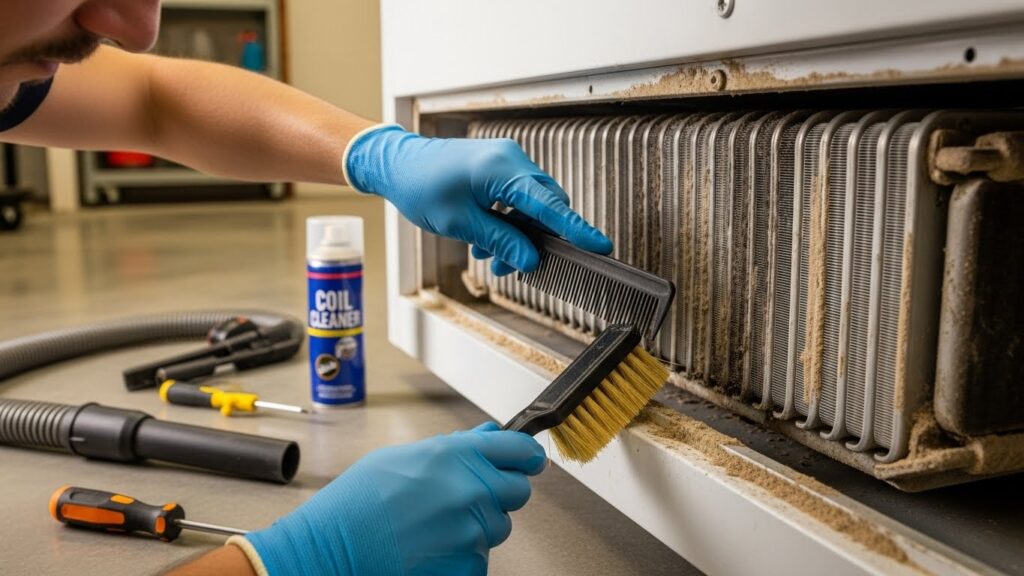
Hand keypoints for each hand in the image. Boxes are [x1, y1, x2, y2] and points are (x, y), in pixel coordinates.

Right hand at [239, 422, 545, 575]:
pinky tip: (432, 547)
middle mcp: (473, 490)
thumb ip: (455, 447)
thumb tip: (490, 436)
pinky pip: (480, 557)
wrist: (334, 547)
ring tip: (435, 525)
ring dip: (478, 526)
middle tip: (465, 497)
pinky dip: (463, 555)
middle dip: (499, 493)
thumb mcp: (405, 456)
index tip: (527, 461)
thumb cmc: (360, 501)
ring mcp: (472, 531)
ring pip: (498, 527)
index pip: (522, 451)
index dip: (527, 456)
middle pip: (518, 492)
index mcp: (458, 455)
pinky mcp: (468, 564)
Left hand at [343, 125, 612, 274]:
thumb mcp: (460, 223)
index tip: (601, 245)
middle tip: (518, 265)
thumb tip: (531, 259)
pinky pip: (517, 197)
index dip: (576, 229)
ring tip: (492, 257)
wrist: (396, 163)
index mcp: (501, 169)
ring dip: (518, 233)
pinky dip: (509, 220)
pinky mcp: (498, 165)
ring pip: (531, 204)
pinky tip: (489, 241)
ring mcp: (505, 160)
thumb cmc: (420, 187)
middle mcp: (510, 159)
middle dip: (536, 238)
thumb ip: (500, 241)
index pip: (549, 205)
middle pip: (545, 205)